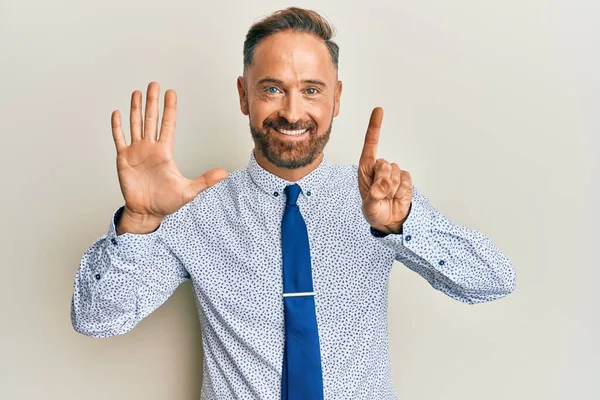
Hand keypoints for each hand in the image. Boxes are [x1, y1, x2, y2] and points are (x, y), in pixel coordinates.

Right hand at [111, 82, 227, 223]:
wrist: (147, 212)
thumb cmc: (166, 202)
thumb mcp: (189, 191)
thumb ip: (206, 181)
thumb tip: (224, 173)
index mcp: (165, 152)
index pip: (168, 125)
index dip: (169, 109)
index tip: (171, 93)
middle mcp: (150, 148)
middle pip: (151, 119)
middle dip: (153, 102)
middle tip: (154, 84)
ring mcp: (136, 152)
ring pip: (136, 125)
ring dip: (136, 109)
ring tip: (137, 93)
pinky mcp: (124, 159)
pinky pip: (120, 139)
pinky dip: (117, 127)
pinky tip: (117, 113)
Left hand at [358, 107, 412, 233]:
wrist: (389, 220)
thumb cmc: (374, 210)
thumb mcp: (369, 205)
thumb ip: (375, 195)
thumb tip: (384, 185)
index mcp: (366, 168)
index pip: (371, 144)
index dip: (375, 127)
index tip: (379, 110)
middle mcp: (379, 167)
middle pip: (384, 164)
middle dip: (383, 181)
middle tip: (380, 194)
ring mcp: (393, 173)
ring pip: (396, 173)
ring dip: (392, 188)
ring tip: (388, 197)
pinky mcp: (405, 179)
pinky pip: (406, 180)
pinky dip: (402, 191)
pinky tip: (397, 197)